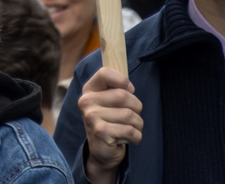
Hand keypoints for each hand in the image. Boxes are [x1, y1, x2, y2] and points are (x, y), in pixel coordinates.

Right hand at [78, 66, 142, 183]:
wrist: (102, 151)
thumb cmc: (110, 122)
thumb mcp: (109, 102)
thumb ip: (116, 89)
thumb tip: (129, 86)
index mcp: (89, 90)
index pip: (105, 73)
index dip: (122, 80)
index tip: (129, 90)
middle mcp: (86, 101)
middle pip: (123, 95)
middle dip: (137, 108)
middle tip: (132, 117)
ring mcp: (91, 117)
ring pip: (130, 115)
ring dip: (138, 125)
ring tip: (130, 129)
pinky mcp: (100, 132)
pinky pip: (130, 130)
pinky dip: (136, 137)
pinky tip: (128, 139)